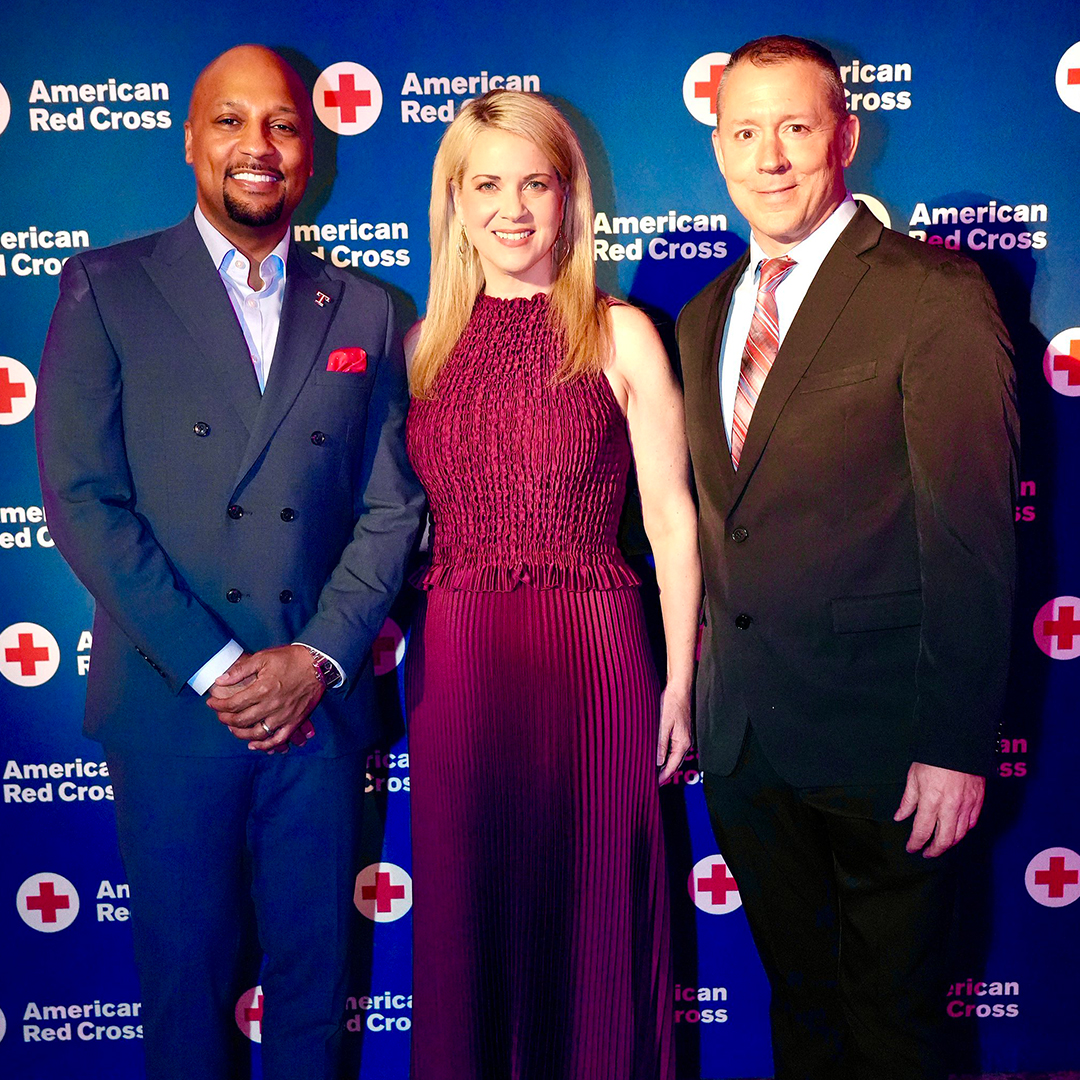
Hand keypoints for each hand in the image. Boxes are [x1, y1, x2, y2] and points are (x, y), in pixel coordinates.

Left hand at [207, 646, 321, 751]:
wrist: (317, 663)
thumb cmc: (289, 658)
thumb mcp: (262, 657)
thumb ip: (240, 670)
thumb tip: (220, 680)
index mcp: (262, 689)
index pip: (233, 703)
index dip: (218, 705)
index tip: (211, 703)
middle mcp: (272, 705)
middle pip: (242, 720)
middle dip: (225, 719)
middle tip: (219, 714)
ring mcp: (284, 715)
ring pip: (257, 733)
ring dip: (240, 734)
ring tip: (232, 728)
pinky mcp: (295, 720)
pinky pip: (278, 739)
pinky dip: (265, 745)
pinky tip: (254, 744)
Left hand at [657, 686, 691, 784]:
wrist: (679, 689)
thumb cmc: (672, 703)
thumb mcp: (663, 724)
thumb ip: (661, 743)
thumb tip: (658, 761)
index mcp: (683, 743)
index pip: (673, 766)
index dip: (663, 777)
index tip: (654, 784)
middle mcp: (685, 742)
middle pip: (675, 764)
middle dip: (664, 774)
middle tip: (651, 782)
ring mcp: (684, 738)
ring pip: (674, 757)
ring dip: (664, 766)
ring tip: (653, 772)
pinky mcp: (680, 732)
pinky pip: (673, 749)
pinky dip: (666, 756)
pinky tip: (658, 756)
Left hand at [894, 762, 984, 856]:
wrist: (958, 745)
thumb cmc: (933, 759)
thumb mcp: (913, 778)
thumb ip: (908, 801)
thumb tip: (900, 817)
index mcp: (931, 801)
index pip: (922, 831)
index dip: (915, 843)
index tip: (911, 848)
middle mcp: (950, 807)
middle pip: (944, 840)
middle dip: (934, 851)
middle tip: (926, 853)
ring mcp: (967, 805)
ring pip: (960, 835)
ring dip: (949, 844)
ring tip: (939, 845)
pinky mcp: (978, 801)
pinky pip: (972, 823)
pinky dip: (963, 832)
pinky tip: (956, 832)